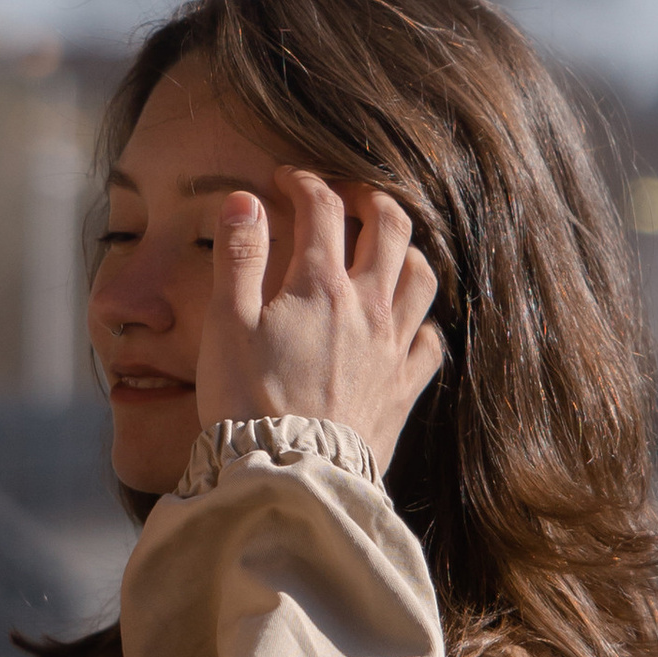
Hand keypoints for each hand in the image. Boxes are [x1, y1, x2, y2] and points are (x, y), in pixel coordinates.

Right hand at [195, 172, 442, 469]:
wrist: (289, 477)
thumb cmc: (247, 403)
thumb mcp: (225, 324)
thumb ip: (237, 257)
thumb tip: (245, 199)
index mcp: (320, 285)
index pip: (322, 207)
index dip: (304, 182)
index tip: (285, 179)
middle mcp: (368, 308)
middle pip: (390, 226)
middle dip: (369, 198)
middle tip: (347, 196)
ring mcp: (393, 348)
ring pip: (422, 276)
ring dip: (407, 250)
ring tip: (387, 248)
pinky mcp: (404, 389)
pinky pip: (432, 342)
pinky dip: (423, 321)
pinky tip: (408, 322)